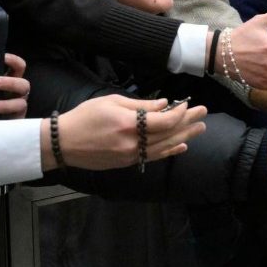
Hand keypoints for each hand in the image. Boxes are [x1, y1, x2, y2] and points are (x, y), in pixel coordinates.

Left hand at [0, 52, 28, 119]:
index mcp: (11, 81)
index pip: (19, 67)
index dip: (15, 61)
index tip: (4, 57)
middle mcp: (18, 93)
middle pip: (24, 84)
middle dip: (10, 82)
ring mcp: (18, 108)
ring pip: (21, 102)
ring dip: (4, 103)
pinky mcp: (17, 122)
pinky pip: (15, 118)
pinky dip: (3, 114)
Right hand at [50, 95, 207, 169]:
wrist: (63, 143)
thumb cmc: (85, 117)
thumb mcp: (112, 102)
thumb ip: (141, 105)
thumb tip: (165, 104)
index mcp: (129, 125)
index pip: (165, 121)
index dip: (180, 113)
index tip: (187, 104)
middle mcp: (133, 143)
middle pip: (169, 134)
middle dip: (188, 123)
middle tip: (204, 114)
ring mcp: (131, 156)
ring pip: (164, 147)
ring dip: (184, 137)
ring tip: (200, 129)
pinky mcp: (127, 163)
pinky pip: (153, 157)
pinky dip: (169, 151)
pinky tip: (181, 146)